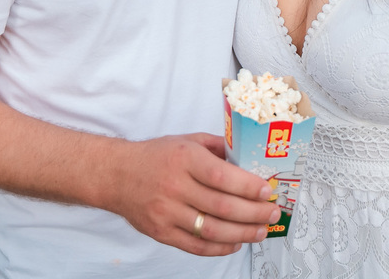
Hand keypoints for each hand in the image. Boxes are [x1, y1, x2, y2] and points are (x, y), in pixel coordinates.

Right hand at [105, 133, 281, 256]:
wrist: (116, 175)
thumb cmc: (155, 156)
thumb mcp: (187, 140)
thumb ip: (217, 147)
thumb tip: (249, 158)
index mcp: (184, 158)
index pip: (222, 176)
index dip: (249, 186)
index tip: (268, 191)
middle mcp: (175, 186)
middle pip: (222, 206)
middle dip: (254, 213)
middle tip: (273, 213)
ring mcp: (166, 212)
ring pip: (211, 230)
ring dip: (242, 233)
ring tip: (261, 231)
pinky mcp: (161, 232)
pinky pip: (195, 246)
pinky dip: (220, 248)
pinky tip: (236, 242)